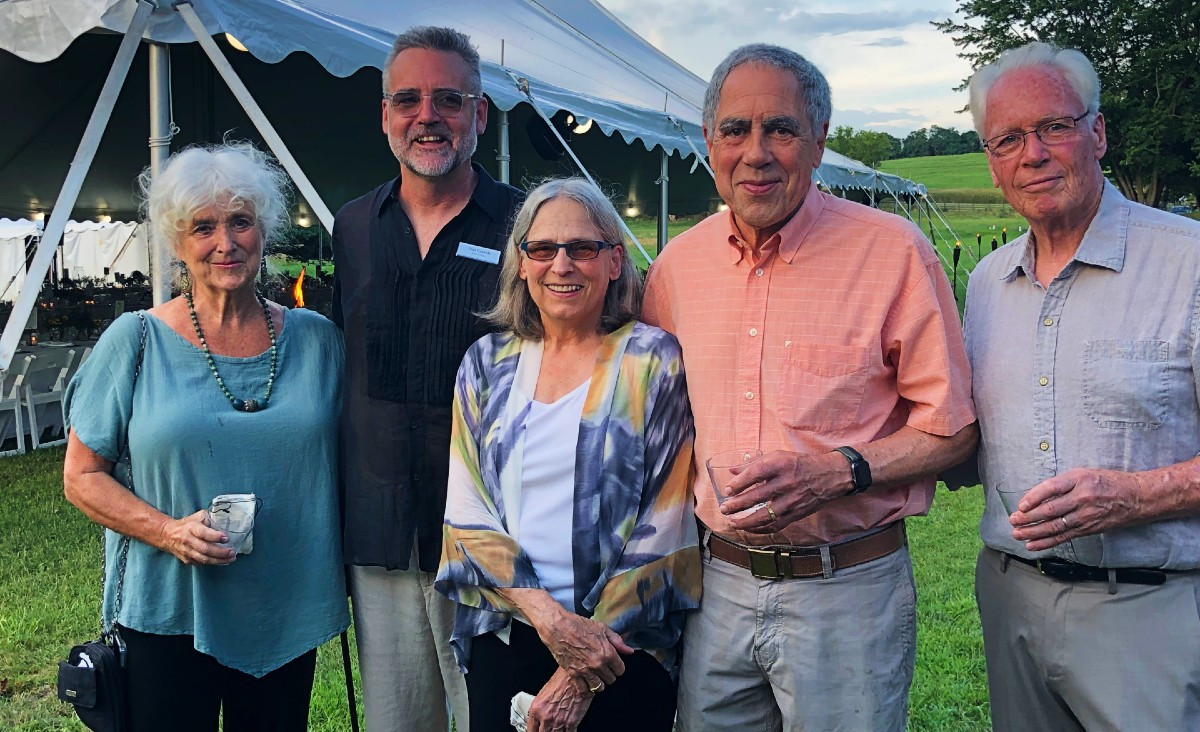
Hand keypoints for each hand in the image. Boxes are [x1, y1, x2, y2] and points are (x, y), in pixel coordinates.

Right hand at [157, 509, 235, 564]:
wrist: (168, 535)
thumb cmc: (187, 524)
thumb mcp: (198, 517)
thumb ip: (210, 518)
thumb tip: (224, 523)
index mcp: (191, 528)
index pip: (203, 533)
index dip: (215, 536)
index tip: (226, 538)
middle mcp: (188, 540)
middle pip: (205, 549)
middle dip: (220, 552)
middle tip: (232, 552)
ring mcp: (187, 552)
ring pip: (204, 559)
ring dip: (219, 560)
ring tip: (231, 559)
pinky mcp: (187, 560)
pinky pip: (201, 563)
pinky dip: (213, 563)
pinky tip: (223, 561)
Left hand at [527, 667, 593, 731]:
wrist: (576, 676)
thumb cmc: (561, 680)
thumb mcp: (543, 695)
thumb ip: (540, 710)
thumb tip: (540, 720)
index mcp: (536, 710)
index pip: (530, 730)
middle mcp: (546, 717)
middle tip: (548, 729)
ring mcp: (559, 722)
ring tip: (558, 728)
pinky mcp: (571, 723)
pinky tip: (567, 729)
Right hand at [533, 606, 632, 688]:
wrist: (558, 627)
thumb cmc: (579, 625)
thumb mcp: (602, 628)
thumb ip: (617, 641)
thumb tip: (630, 651)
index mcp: (607, 652)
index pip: (620, 670)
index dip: (617, 667)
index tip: (612, 664)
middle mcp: (598, 664)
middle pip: (611, 680)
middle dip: (608, 675)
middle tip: (602, 669)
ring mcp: (585, 670)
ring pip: (599, 687)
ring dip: (598, 683)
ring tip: (595, 676)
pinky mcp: (573, 674)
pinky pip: (583, 690)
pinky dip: (585, 688)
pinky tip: (585, 681)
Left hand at [719, 450, 851, 532]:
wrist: (830, 476)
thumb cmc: (800, 464)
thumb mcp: (779, 456)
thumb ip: (755, 464)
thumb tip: (732, 471)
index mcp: (781, 464)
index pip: (756, 473)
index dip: (740, 483)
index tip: (727, 490)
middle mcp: (787, 482)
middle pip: (757, 496)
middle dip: (737, 505)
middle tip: (724, 508)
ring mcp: (792, 501)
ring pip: (765, 516)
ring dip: (745, 521)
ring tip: (732, 522)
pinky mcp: (796, 514)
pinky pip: (775, 525)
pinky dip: (760, 529)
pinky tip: (749, 528)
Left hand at [1009, 468, 1141, 550]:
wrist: (1135, 497)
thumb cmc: (1106, 482)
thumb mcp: (1083, 474)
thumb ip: (1061, 484)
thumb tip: (1034, 497)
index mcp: (1079, 479)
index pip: (1051, 488)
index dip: (1033, 497)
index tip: (1020, 505)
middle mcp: (1082, 498)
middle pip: (1050, 510)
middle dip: (1028, 517)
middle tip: (1013, 521)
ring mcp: (1086, 515)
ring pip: (1055, 526)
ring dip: (1033, 532)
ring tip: (1017, 533)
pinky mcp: (1088, 529)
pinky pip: (1064, 537)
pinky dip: (1046, 542)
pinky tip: (1032, 544)